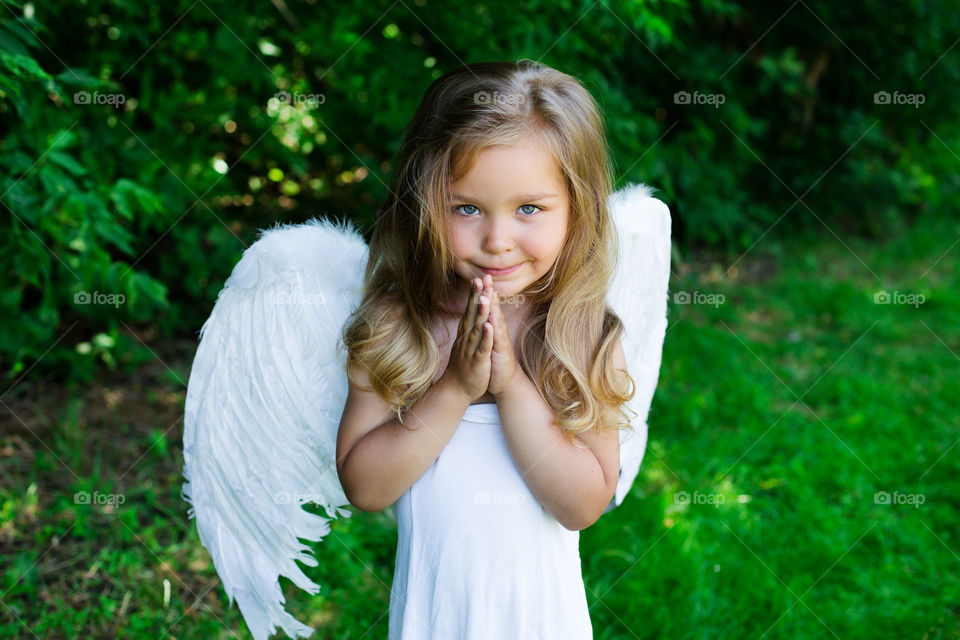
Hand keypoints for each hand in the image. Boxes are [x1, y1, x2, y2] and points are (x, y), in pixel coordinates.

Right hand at [441, 276, 492, 402]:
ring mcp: (471, 349)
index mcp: (466, 333)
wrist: (456, 389)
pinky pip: (482, 347)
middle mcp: (467, 338)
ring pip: (477, 328)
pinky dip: (485, 336)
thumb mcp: (465, 344)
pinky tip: (488, 326)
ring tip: (484, 297)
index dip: (474, 296)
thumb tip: (468, 314)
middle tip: (479, 280)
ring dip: (480, 313)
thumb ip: (468, 329)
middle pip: (471, 314)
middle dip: (476, 297)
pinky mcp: (478, 361)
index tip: (477, 279)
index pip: (470, 311)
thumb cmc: (463, 366)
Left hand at [482, 274, 521, 398]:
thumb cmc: (495, 359)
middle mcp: (498, 331)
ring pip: (496, 321)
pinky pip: (497, 340)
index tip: (479, 277)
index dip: (484, 292)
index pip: (488, 307)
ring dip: (492, 308)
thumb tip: (482, 311)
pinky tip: (492, 321)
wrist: (505, 380)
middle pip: (494, 309)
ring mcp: (500, 341)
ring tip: (488, 294)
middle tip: (486, 278)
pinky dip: (494, 330)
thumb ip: (486, 325)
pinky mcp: (501, 352)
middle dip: (489, 293)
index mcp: (492, 327)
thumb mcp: (488, 340)